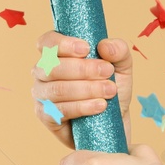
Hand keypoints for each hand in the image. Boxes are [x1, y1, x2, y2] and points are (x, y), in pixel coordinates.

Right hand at [31, 32, 133, 150]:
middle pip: (52, 66)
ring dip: (86, 89)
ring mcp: (42, 95)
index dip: (63, 44)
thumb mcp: (122, 66)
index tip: (86, 48)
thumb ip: (118, 50)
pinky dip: (82, 107)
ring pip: (57, 89)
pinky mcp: (46, 116)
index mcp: (57, 54)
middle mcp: (43, 72)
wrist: (112, 122)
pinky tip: (100, 106)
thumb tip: (104, 46)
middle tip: (108, 71)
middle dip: (83, 68)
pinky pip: (59, 110)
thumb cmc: (111, 88)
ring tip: (110, 91)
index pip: (47, 42)